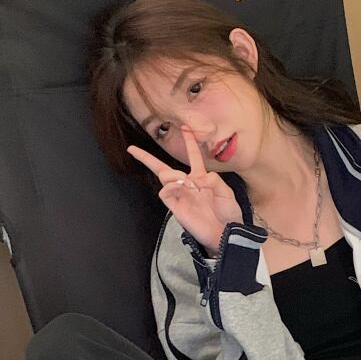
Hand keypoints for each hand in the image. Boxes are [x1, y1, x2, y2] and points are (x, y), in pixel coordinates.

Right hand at [127, 127, 242, 254]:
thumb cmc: (228, 213)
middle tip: (131, 149)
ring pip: (164, 177)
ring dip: (172, 175)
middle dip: (147, 158)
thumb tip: (197, 177)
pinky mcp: (175, 207)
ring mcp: (180, 195)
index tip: (185, 127)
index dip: (189, 142)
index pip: (193, 156)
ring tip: (184, 181)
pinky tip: (180, 187)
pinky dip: (170, 186)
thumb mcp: (226, 192)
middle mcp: (187, 185)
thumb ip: (213, 180)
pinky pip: (165, 192)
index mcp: (201, 178)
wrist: (225, 232)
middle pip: (163, 168)